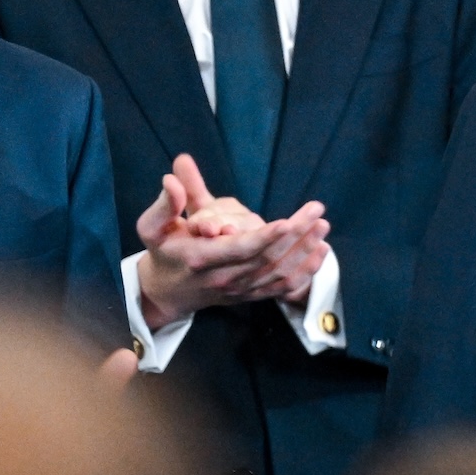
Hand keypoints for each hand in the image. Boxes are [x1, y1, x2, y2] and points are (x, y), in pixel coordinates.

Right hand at [134, 154, 329, 329]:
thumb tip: (171, 179)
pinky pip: (281, 288)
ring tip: (323, 228)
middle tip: (317, 213)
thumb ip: (164, 204)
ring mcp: (238, 290)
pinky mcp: (249, 295)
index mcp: (200, 257)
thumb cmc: (162, 251)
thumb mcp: (153, 227)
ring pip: (278, 274)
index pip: (238, 249)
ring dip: (304, 251)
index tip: (287, 221)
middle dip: (295, 236)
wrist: (165, 292)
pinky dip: (304, 272)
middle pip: (266, 259)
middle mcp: (222, 278)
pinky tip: (321, 253)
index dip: (264, 238)